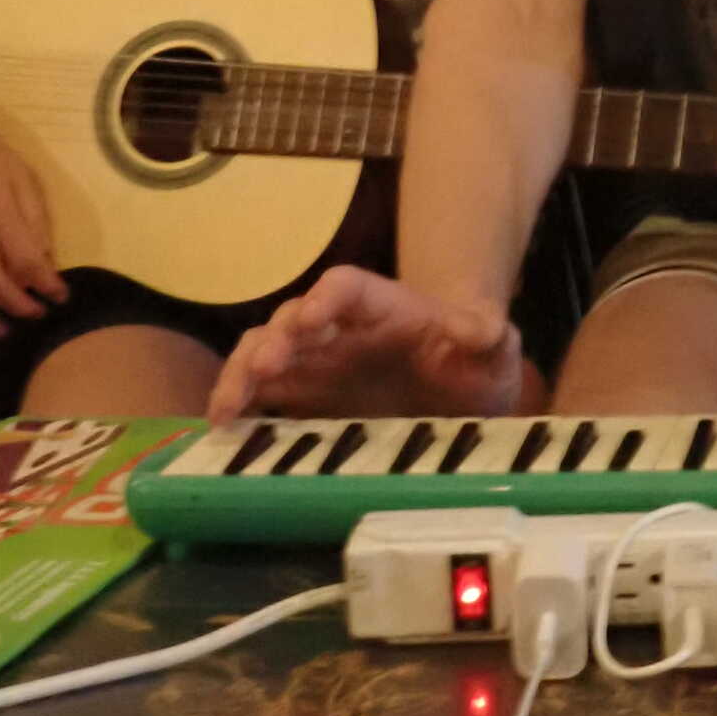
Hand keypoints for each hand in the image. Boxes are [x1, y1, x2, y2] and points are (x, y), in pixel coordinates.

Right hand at [211, 265, 523, 420]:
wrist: (462, 397)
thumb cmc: (473, 364)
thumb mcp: (495, 351)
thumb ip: (490, 336)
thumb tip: (484, 330)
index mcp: (381, 307)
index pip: (344, 287)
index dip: (325, 298)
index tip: (314, 321)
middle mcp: (336, 329)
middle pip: (291, 320)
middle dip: (274, 340)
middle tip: (264, 368)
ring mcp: (313, 363)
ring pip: (261, 354)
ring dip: (242, 374)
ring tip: (228, 407)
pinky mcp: (300, 400)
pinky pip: (257, 396)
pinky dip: (237, 406)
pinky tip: (221, 429)